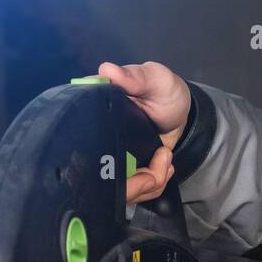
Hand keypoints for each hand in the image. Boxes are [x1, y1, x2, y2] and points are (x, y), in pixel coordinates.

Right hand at [98, 60, 191, 204]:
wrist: (181, 113)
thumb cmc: (165, 90)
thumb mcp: (154, 78)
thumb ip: (135, 76)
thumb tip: (106, 70)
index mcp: (96, 110)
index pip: (81, 137)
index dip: (99, 155)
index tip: (130, 155)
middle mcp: (97, 136)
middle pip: (100, 174)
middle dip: (136, 180)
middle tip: (163, 160)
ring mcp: (109, 156)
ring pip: (118, 188)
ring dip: (147, 183)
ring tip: (166, 161)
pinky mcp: (123, 170)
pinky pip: (130, 191)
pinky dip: (150, 186)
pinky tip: (164, 169)